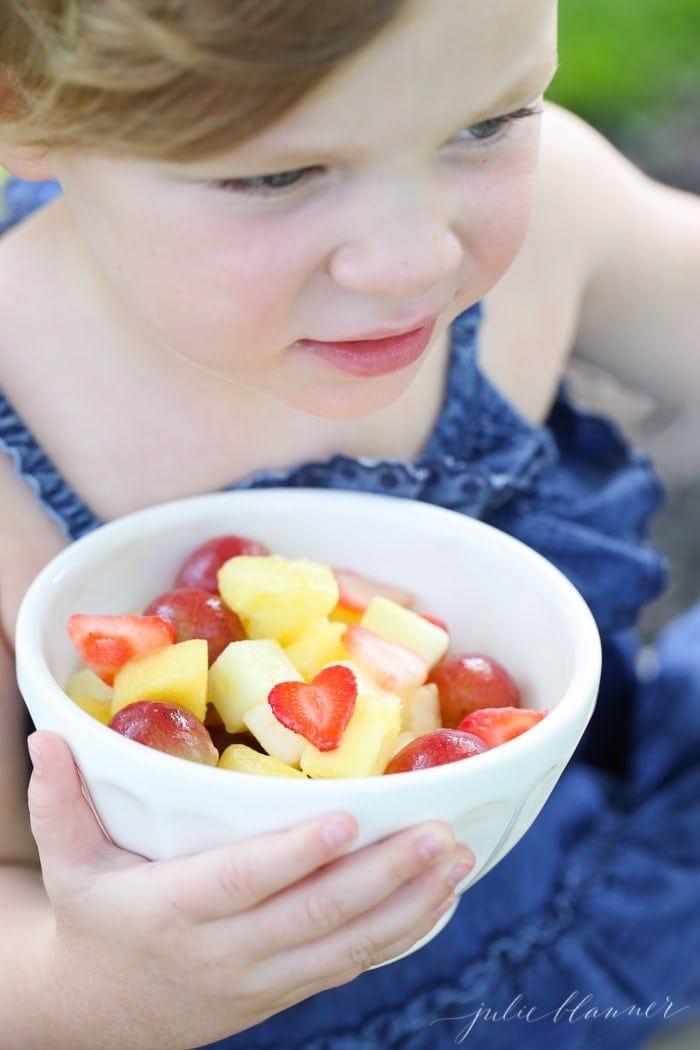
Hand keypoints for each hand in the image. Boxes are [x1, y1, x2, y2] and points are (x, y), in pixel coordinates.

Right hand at [26, 732, 473, 1048]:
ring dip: (408, 904)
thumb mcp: (68, 864)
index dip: (295, 855)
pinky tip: (440, 900)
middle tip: (440, 833)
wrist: (104, 1014)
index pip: (243, 881)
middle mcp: (225, 951)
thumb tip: (46, 735)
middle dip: (384, 876)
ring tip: (457, 857)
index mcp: (172, 910)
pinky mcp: (284, 992)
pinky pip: (350, 966)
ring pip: (345, 946)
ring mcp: (261, 981)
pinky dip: (399, 935)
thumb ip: (60, 802)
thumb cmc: (94, 918)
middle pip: (314, 915)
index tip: (348, 820)